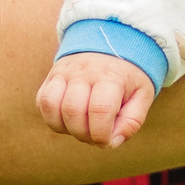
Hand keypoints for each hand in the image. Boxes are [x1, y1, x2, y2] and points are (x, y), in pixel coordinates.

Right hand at [36, 52, 155, 147]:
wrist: (113, 41)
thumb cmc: (129, 75)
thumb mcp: (142, 95)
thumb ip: (132, 121)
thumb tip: (112, 143)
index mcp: (111, 76)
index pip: (100, 111)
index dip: (101, 135)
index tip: (106, 141)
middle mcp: (85, 71)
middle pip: (72, 111)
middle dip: (83, 134)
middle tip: (94, 135)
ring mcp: (65, 71)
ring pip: (51, 106)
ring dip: (64, 127)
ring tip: (80, 127)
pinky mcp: (52, 75)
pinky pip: (42, 101)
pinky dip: (51, 117)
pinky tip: (68, 119)